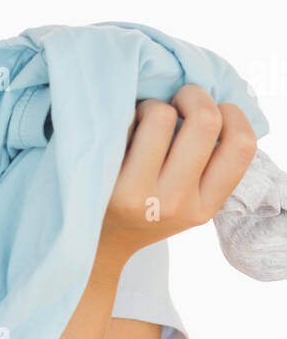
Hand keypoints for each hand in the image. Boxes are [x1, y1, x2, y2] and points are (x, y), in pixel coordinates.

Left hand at [97, 83, 257, 267]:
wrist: (97, 242)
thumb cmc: (148, 207)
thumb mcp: (188, 202)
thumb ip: (207, 165)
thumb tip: (213, 101)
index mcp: (205, 206)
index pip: (241, 146)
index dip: (233, 114)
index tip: (216, 110)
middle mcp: (174, 203)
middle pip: (204, 120)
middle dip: (193, 95)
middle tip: (179, 99)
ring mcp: (136, 194)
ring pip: (160, 115)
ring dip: (153, 105)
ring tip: (144, 120)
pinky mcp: (102, 181)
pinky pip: (122, 123)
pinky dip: (124, 117)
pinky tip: (119, 133)